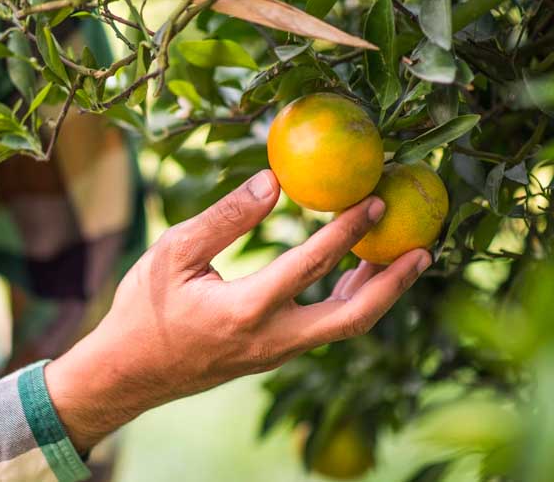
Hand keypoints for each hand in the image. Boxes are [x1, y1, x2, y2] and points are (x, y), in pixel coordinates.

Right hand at [45, 170, 430, 451]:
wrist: (128, 372)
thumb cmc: (143, 308)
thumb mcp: (173, 252)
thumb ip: (226, 218)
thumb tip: (275, 181)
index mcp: (245, 310)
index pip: (311, 265)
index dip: (348, 230)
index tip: (376, 199)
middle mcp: (271, 339)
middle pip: (353, 317)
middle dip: (394, 283)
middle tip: (424, 248)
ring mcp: (274, 353)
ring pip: (343, 328)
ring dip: (377, 294)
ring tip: (402, 257)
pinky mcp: (270, 356)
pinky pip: (323, 330)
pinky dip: (348, 303)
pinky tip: (353, 277)